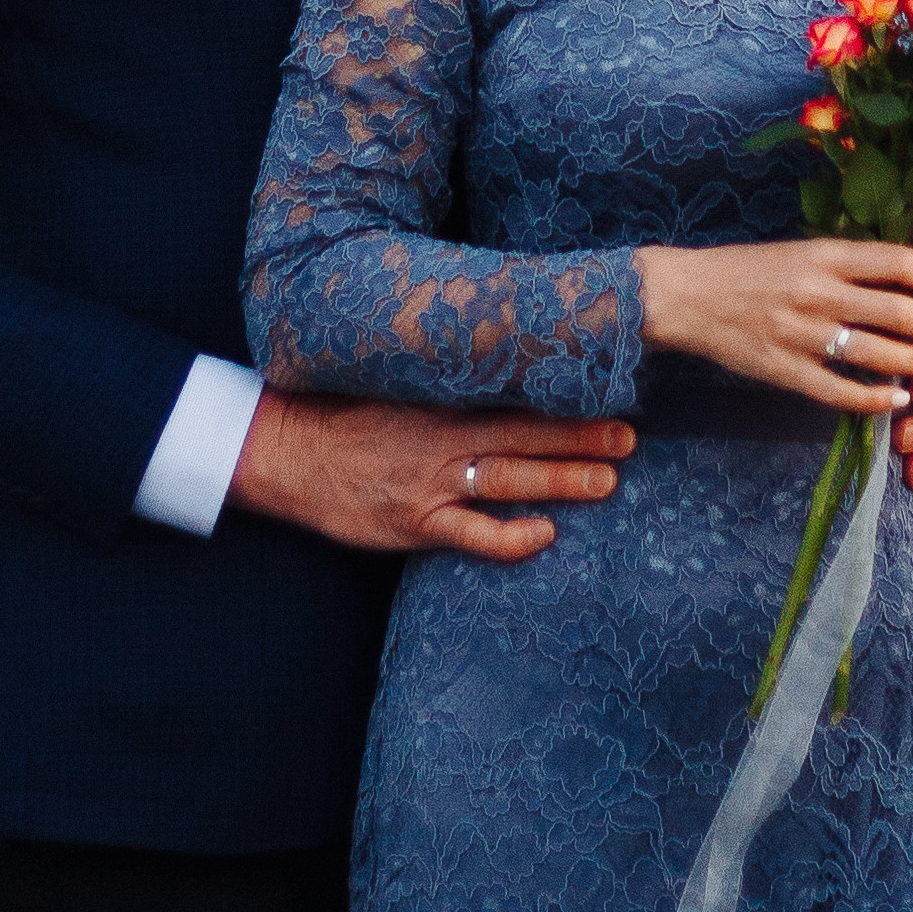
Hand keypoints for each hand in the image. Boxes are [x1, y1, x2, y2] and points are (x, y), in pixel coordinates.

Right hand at [231, 391, 633, 561]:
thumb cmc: (340, 417)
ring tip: (609, 480)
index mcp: (442, 400)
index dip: (562, 396)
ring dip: (562, 478)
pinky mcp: (414, 521)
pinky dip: (510, 535)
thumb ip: (441, 388)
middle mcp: (444, 436)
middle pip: (526, 434)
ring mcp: (431, 480)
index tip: (605, 389)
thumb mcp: (394, 387)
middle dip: (581, 436)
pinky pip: (472, 532)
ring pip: (509, 478)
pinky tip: (545, 533)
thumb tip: (490, 376)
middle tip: (629, 436)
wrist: (283, 450)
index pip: (514, 395)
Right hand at [634, 237, 912, 414]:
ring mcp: (802, 336)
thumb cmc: (745, 270)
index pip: (899, 263)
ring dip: (912, 361)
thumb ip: (846, 263)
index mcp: (822, 256)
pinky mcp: (787, 371)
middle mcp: (817, 294)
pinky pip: (843, 393)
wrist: (685, 296)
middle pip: (900, 312)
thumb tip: (903, 276)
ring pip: (880, 355)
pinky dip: (876, 399)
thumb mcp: (799, 250)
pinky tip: (893, 399)